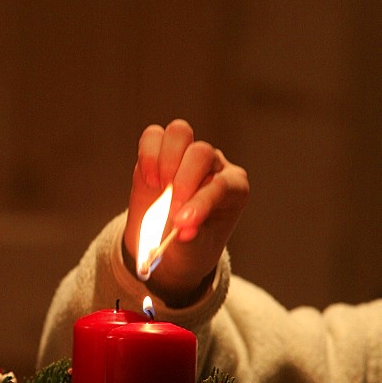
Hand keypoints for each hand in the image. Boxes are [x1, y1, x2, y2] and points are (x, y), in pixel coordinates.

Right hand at [123, 120, 249, 306]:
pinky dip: (147, 154)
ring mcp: (186, 156)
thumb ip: (189, 238)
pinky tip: (148, 180)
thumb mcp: (193, 251)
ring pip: (179, 132)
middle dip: (183, 179)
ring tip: (159, 186)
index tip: (180, 223)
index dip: (199, 202)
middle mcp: (213, 166)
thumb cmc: (188, 248)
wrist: (165, 247)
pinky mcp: (159, 153)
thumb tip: (182, 229)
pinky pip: (153, 136)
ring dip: (165, 159)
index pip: (220, 185)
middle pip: (201, 152)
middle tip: (170, 208)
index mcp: (234, 189)